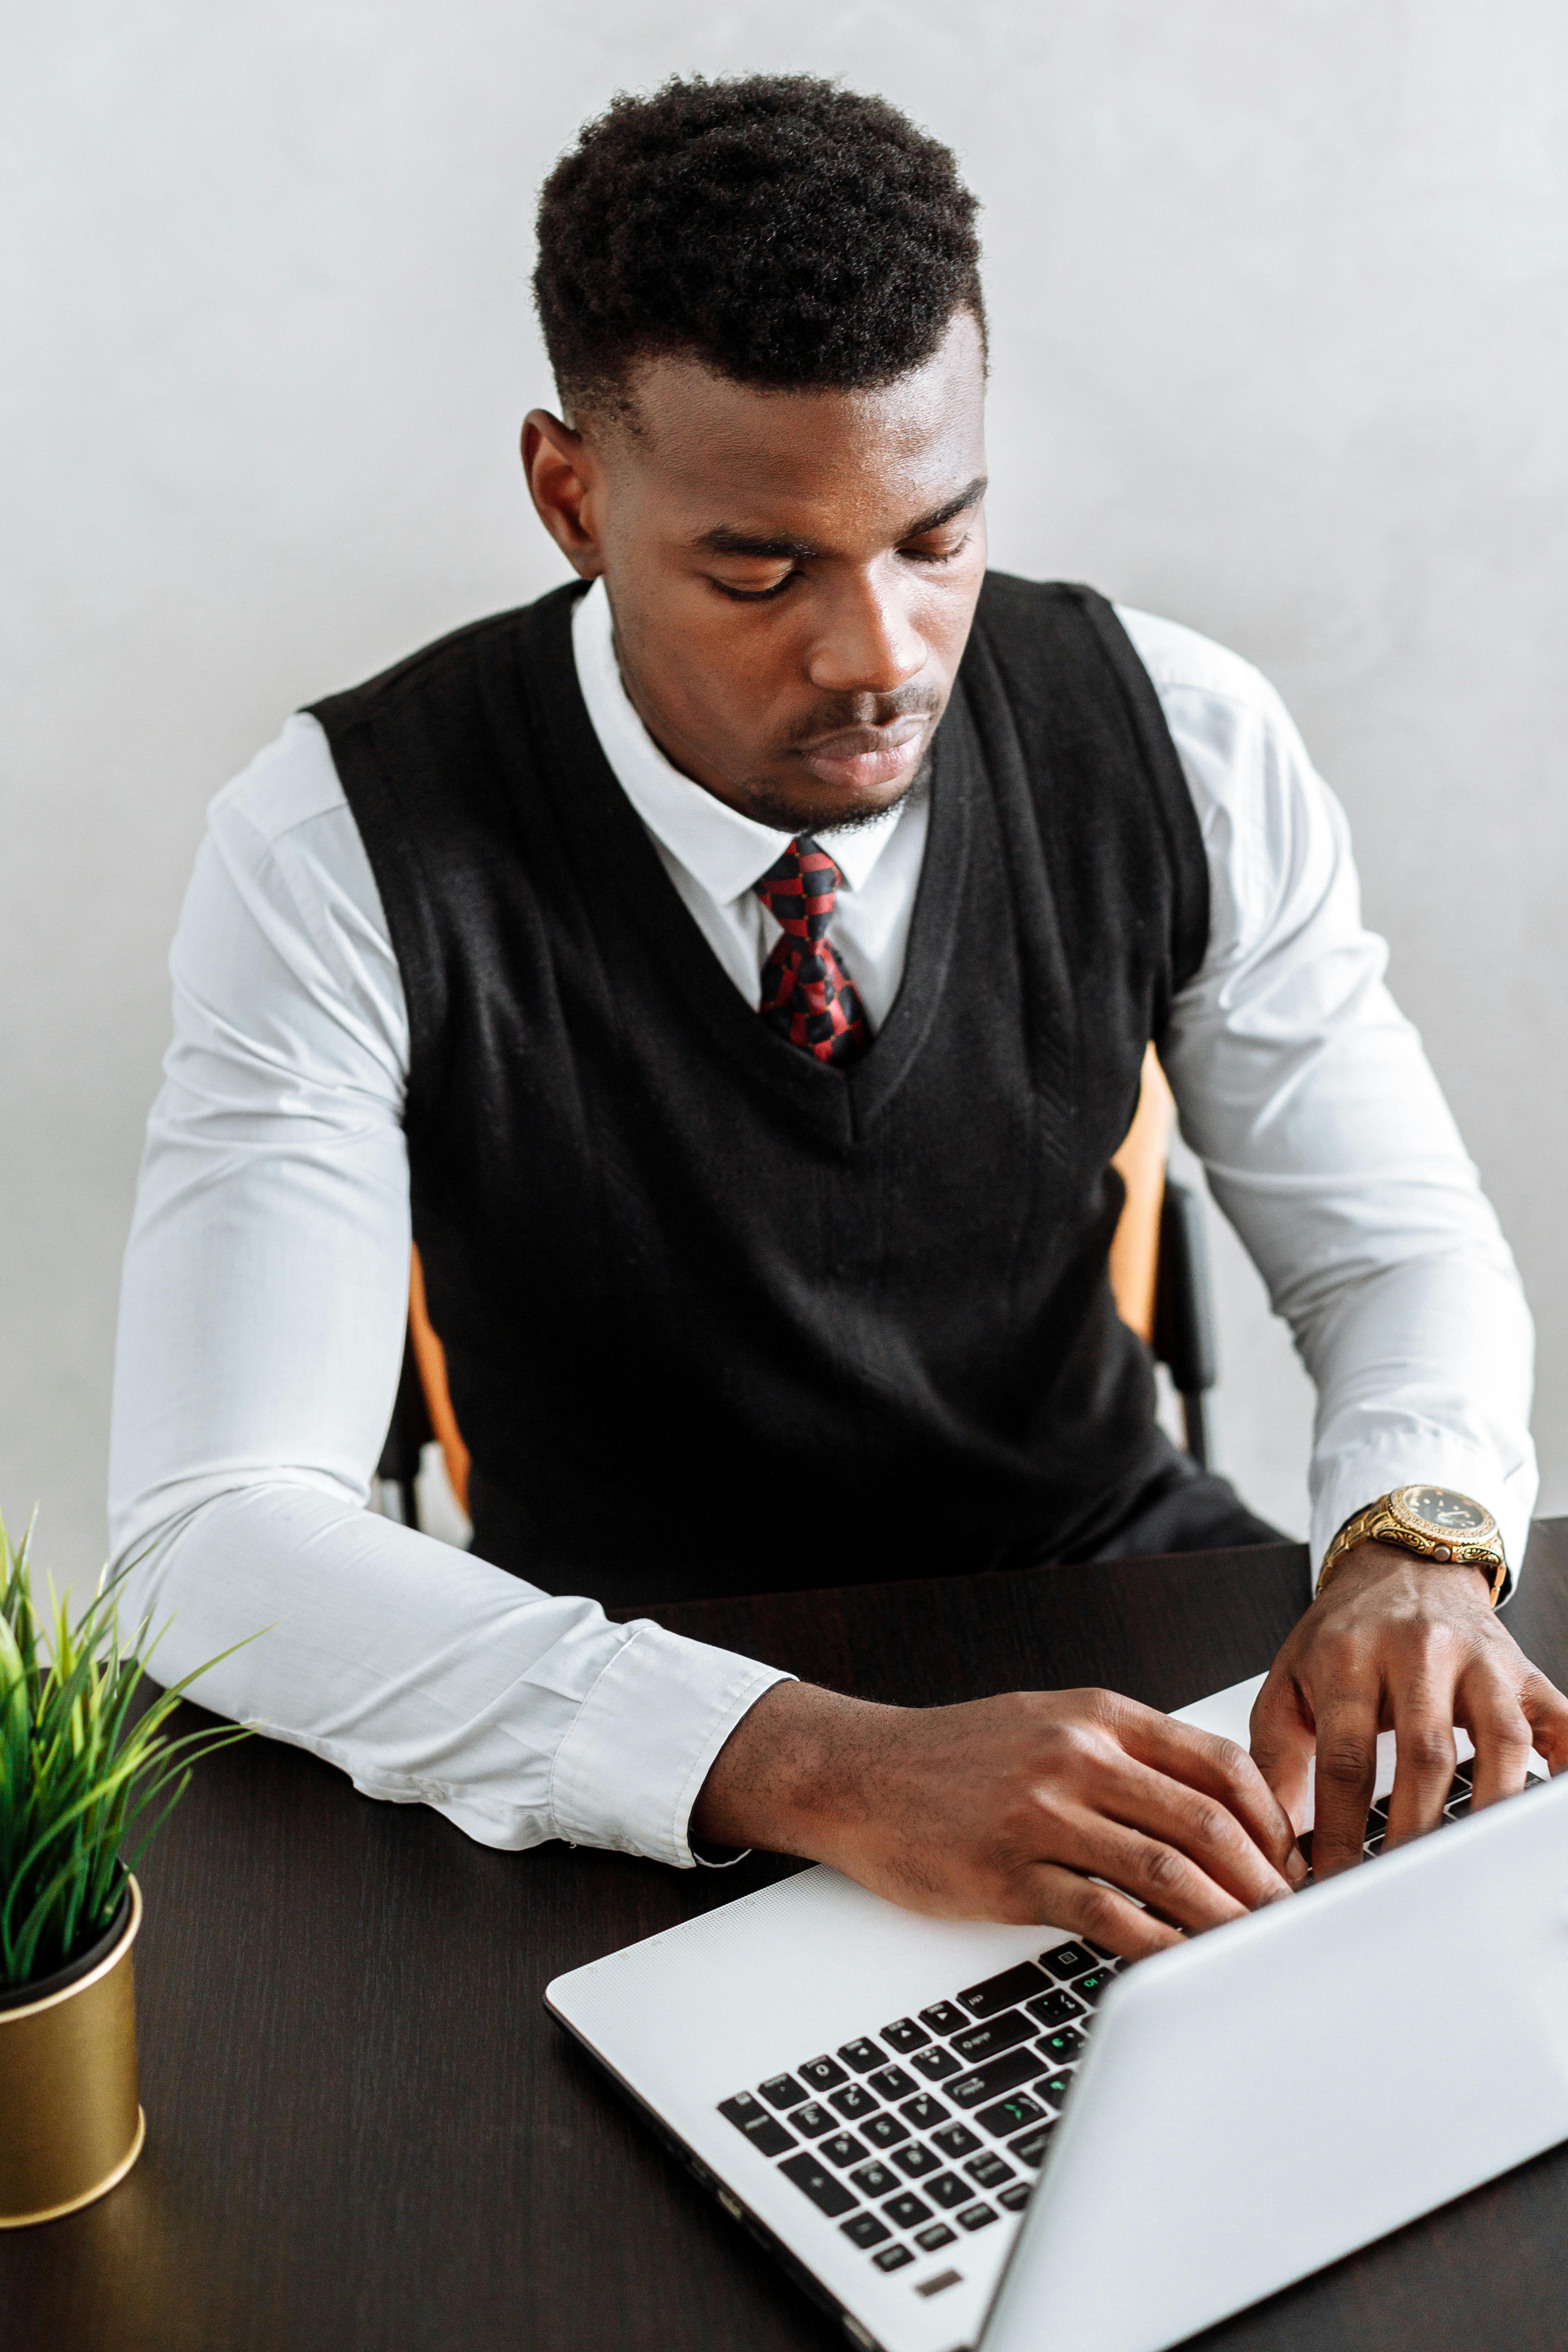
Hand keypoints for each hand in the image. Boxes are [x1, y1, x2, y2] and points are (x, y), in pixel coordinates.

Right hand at [692, 1680, 1305, 1958]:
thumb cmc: (955, 1757)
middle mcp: (1077, 1756)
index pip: (1217, 1762)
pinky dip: (1158, 1947)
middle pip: (1207, 1820)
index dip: (1272, 1816)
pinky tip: (1182, 1967)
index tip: (1292, 1858)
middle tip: (1291, 1918)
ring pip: (1168, 1870)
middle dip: (1265, 1878)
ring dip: (1226, 1918)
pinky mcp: (1012, 1874)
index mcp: (1096, 1717)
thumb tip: (1212, 1808)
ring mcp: (1044, 1815)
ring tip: (1254, 1948)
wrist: (856, 1773)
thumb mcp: (1047, 1725)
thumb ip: (1125, 1756)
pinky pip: (1106, 1916)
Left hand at [1250, 1540, 1567, 1875]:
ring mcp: (1480, 1661)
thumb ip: (1275, 1753)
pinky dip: (1567, 1764)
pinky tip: (1550, 1815)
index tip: (1332, 1882)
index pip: (1345, 1757)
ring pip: (1501, 1739)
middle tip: (1402, 1889)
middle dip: (1415, 1828)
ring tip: (1474, 1866)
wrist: (1402, 1562)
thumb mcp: (1288, 1678)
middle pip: (1424, 1752)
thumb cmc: (1343, 1631)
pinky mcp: (1524, 1671)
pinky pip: (1561, 1721)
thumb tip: (1273, 1834)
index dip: (1338, 1827)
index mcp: (1350, 1656)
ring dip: (1491, 1806)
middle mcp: (1419, 1653)